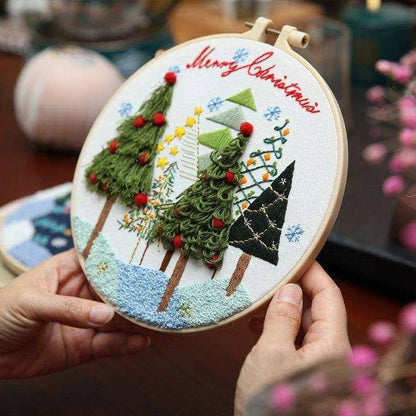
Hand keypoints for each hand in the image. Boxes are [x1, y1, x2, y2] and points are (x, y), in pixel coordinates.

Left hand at [0, 249, 149, 378]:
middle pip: (113, 290)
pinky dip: (126, 344)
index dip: (121, 259)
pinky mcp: (83, 347)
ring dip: (135, 319)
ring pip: (116, 318)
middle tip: (160, 293)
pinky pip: (109, 345)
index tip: (147, 259)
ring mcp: (83, 321)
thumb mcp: (31, 303)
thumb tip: (106, 313)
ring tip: (157, 317)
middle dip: (134, 292)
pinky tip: (142, 341)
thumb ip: (68, 308)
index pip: (99, 261)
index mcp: (66, 272)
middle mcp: (80, 294)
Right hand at [235, 262, 350, 414]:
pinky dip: (277, 327)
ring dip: (282, 309)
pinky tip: (257, 324)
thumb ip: (282, 318)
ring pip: (303, 323)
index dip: (313, 273)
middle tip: (270, 275)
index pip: (329, 296)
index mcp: (332, 345)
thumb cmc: (271, 406)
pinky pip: (294, 339)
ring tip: (259, 298)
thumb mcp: (271, 354)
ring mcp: (316, 362)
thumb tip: (290, 289)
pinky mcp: (301, 369)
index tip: (295, 257)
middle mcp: (330, 352)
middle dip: (293, 289)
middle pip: (317, 308)